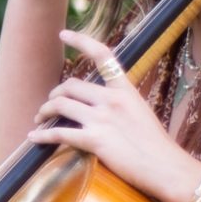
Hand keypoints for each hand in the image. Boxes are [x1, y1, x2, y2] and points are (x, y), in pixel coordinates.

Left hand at [30, 32, 200, 201]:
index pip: (103, 55)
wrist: (167, 167)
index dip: (81, 41)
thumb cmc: (156, 145)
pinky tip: (33, 138)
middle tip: (49, 106)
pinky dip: (42, 136)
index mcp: (126, 90)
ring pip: (60, 106)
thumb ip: (120, 103)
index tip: (63, 34)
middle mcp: (113, 100)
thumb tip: (99, 104)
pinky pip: (60, 134)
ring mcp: (103, 119)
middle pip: (71, 86)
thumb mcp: (141, 112)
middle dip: (54, 95)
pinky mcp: (96, 141)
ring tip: (40, 120)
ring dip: (45, 112)